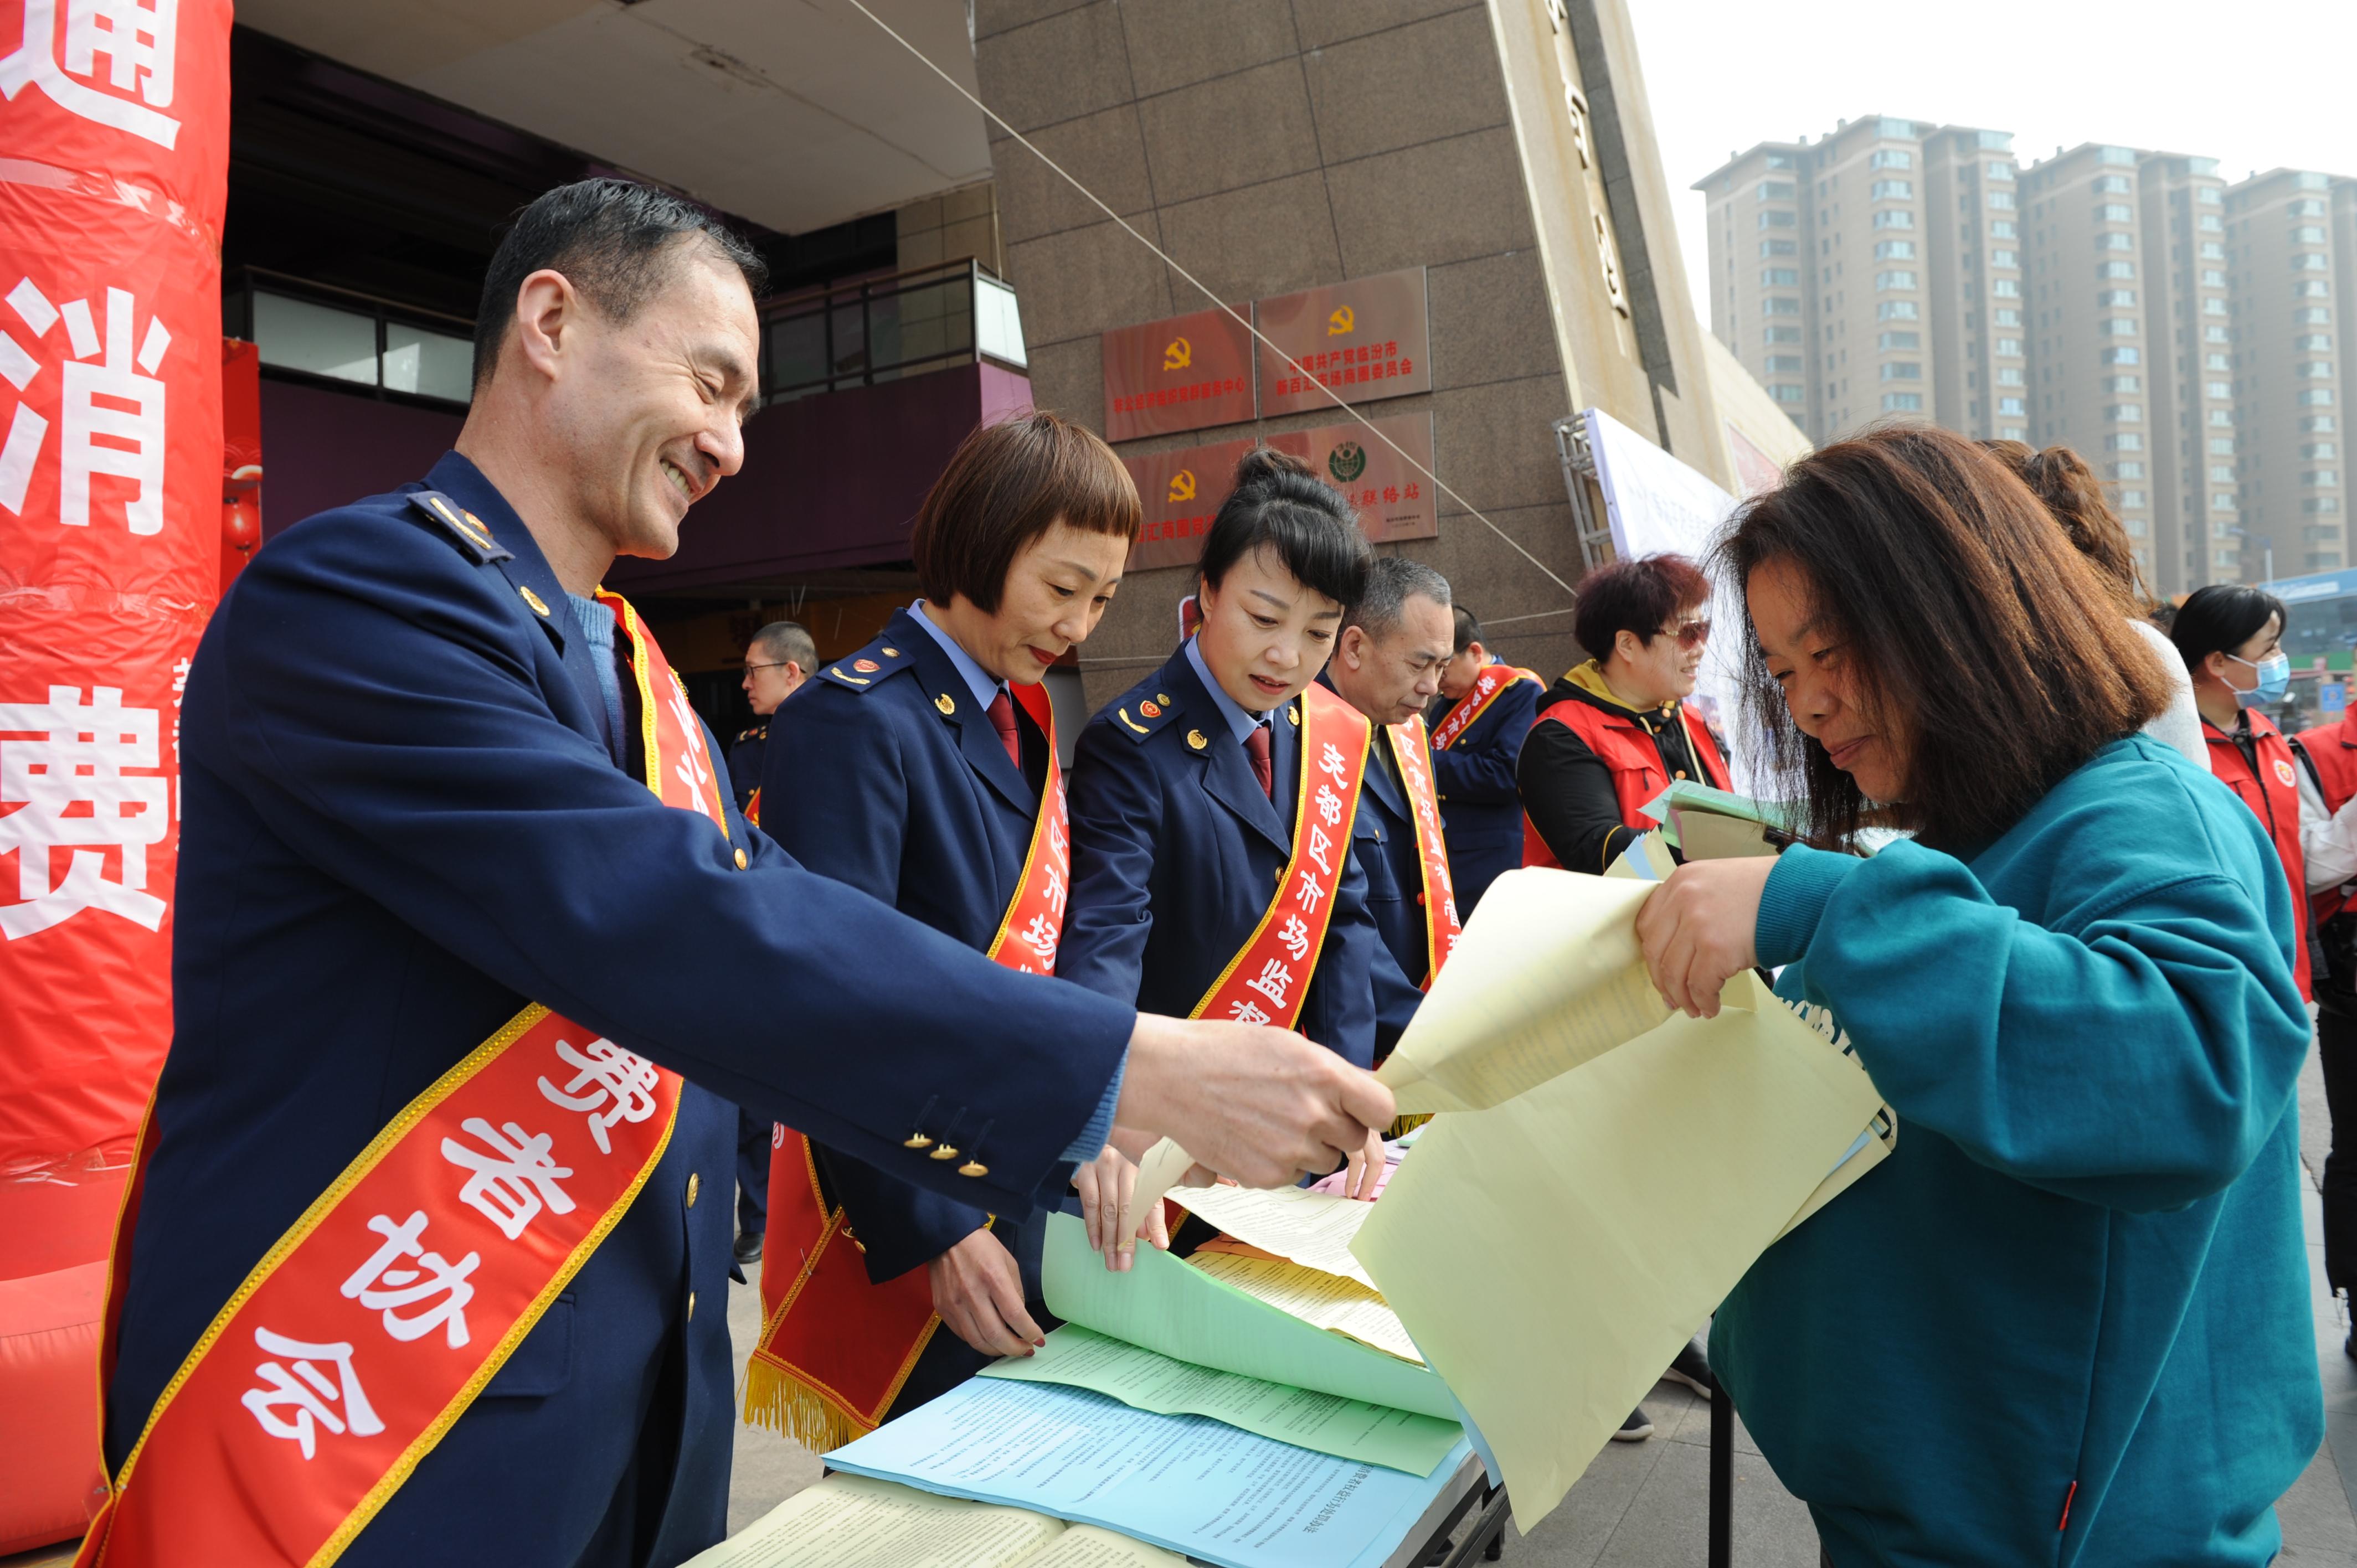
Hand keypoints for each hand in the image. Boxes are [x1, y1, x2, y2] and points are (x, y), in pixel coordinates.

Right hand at [926, 1228, 1042, 1358]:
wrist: (946, 1236)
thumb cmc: (980, 1246)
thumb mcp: (1008, 1262)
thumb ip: (1015, 1291)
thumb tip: (1019, 1318)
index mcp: (993, 1278)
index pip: (1015, 1315)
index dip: (1029, 1332)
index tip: (1038, 1339)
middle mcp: (972, 1294)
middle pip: (996, 1335)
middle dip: (1015, 1349)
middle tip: (1025, 1350)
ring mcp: (954, 1303)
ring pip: (977, 1341)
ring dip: (997, 1350)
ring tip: (1008, 1348)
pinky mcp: (942, 1308)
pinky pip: (962, 1334)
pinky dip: (978, 1341)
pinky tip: (988, 1338)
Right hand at [1071, 1142, 1168, 1271]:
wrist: (1089, 1143)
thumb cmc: (1116, 1170)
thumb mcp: (1134, 1184)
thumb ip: (1143, 1209)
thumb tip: (1149, 1238)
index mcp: (1144, 1170)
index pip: (1152, 1200)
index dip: (1157, 1225)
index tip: (1160, 1247)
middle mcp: (1126, 1167)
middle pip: (1128, 1209)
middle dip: (1127, 1242)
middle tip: (1125, 1265)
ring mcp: (1104, 1167)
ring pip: (1108, 1210)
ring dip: (1109, 1240)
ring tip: (1111, 1262)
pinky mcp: (1085, 1171)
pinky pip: (1089, 1204)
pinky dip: (1093, 1228)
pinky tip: (1096, 1245)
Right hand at [1113, 1014, 1394, 1187]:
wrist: (1170, 1077)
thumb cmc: (1226, 1051)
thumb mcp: (1287, 1044)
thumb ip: (1330, 1072)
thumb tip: (1364, 1093)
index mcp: (1325, 1076)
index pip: (1382, 1110)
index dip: (1372, 1111)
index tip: (1360, 1109)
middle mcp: (1314, 1116)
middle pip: (1352, 1139)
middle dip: (1333, 1127)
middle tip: (1298, 1109)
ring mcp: (1291, 1150)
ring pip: (1322, 1160)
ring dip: (1305, 1146)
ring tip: (1267, 1120)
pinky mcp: (1266, 1175)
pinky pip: (1290, 1174)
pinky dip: (1276, 1160)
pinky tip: (1249, 1136)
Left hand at [1634, 856, 1776, 1017]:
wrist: (1802, 893)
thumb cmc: (1767, 891)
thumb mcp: (1718, 882)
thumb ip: (1693, 904)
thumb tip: (1679, 947)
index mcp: (1680, 881)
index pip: (1648, 924)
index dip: (1652, 954)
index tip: (1660, 971)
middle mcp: (1683, 899)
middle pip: (1655, 952)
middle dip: (1663, 982)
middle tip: (1672, 998)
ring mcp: (1698, 923)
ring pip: (1674, 973)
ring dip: (1683, 998)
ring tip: (1694, 1009)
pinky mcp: (1717, 948)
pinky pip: (1700, 985)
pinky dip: (1704, 1002)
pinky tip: (1711, 1008)